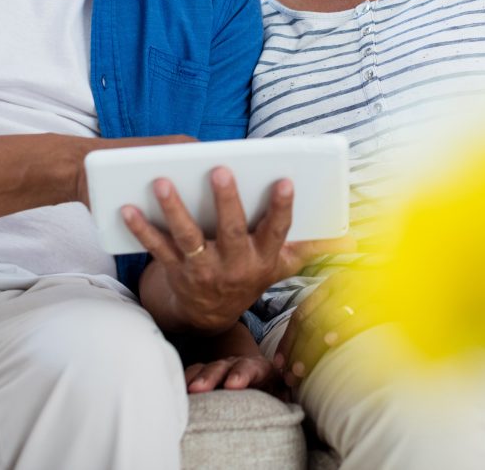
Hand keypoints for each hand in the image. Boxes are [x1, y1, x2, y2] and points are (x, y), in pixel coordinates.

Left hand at [126, 167, 352, 333]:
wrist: (209, 314)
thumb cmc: (251, 274)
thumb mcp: (285, 265)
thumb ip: (315, 248)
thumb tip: (357, 238)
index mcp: (264, 258)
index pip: (277, 231)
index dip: (281, 207)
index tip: (284, 180)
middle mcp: (235, 265)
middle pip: (231, 231)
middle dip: (226, 201)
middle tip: (220, 171)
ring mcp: (203, 270)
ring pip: (188, 238)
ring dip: (174, 209)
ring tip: (161, 181)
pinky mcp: (175, 271)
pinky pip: (157, 248)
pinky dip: (141, 228)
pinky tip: (127, 207)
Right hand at [183, 354, 278, 393]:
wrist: (256, 372)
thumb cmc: (270, 386)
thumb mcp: (280, 388)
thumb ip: (283, 392)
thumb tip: (287, 396)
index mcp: (259, 367)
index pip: (251, 367)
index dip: (242, 374)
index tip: (233, 384)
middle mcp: (237, 364)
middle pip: (223, 366)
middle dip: (212, 377)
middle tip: (201, 389)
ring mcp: (219, 366)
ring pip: (205, 369)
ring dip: (194, 379)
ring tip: (186, 391)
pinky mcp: (205, 373)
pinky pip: (192, 374)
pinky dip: (183, 381)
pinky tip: (176, 390)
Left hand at [274, 269, 375, 387]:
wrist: (422, 282)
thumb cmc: (385, 298)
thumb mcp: (353, 301)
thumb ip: (329, 315)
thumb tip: (304, 348)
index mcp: (334, 284)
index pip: (302, 313)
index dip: (288, 340)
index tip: (280, 365)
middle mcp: (346, 283)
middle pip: (311, 319)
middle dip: (296, 350)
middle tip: (289, 376)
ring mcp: (365, 289)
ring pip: (328, 319)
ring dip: (311, 347)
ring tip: (302, 369)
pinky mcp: (386, 299)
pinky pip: (360, 315)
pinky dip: (344, 328)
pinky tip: (331, 342)